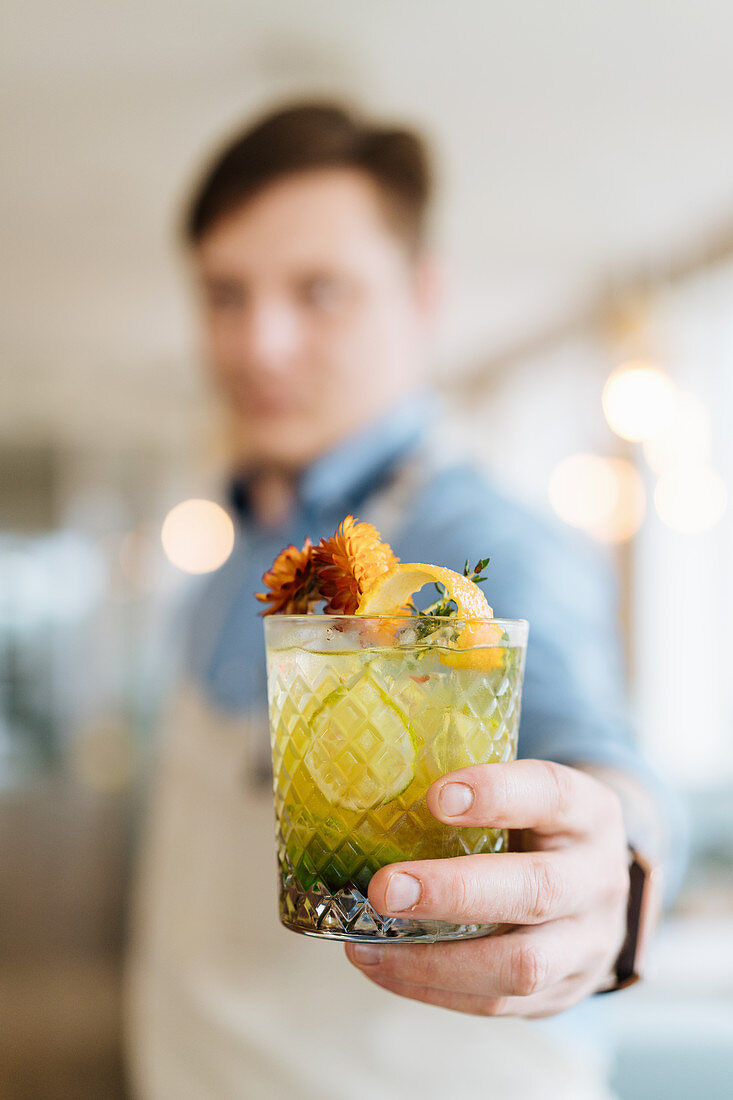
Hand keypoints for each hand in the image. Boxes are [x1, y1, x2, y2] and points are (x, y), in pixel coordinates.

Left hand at [345, 759, 629, 1016]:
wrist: (599, 888)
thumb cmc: (537, 826)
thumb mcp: (529, 792)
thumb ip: (472, 783)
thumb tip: (368, 763)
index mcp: (589, 812)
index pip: (551, 794)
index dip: (497, 794)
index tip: (435, 794)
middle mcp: (597, 879)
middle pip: (535, 890)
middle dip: (455, 892)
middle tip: (386, 888)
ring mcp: (586, 944)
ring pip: (520, 964)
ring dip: (433, 959)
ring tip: (365, 943)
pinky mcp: (562, 993)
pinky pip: (496, 1003)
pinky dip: (432, 987)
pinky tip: (381, 965)